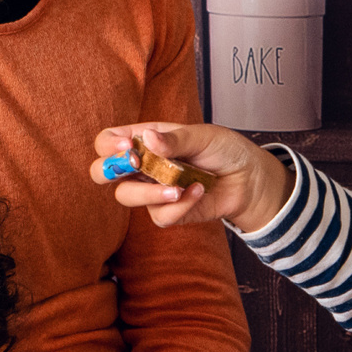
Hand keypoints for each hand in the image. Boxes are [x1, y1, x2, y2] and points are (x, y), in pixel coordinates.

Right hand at [87, 123, 291, 234]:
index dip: (109, 144)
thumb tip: (147, 139)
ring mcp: (152, 190)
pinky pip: (158, 215)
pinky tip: (198, 191)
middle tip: (136, 166)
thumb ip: (175, 139)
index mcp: (145, 139)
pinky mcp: (167, 212)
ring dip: (150, 193)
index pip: (108, 140)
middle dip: (109, 171)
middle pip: (102, 172)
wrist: (249, 179)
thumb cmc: (224, 150)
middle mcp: (142, 165)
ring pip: (126, 196)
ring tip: (178, 187)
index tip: (128, 146)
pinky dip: (179, 205)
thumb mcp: (202, 136)